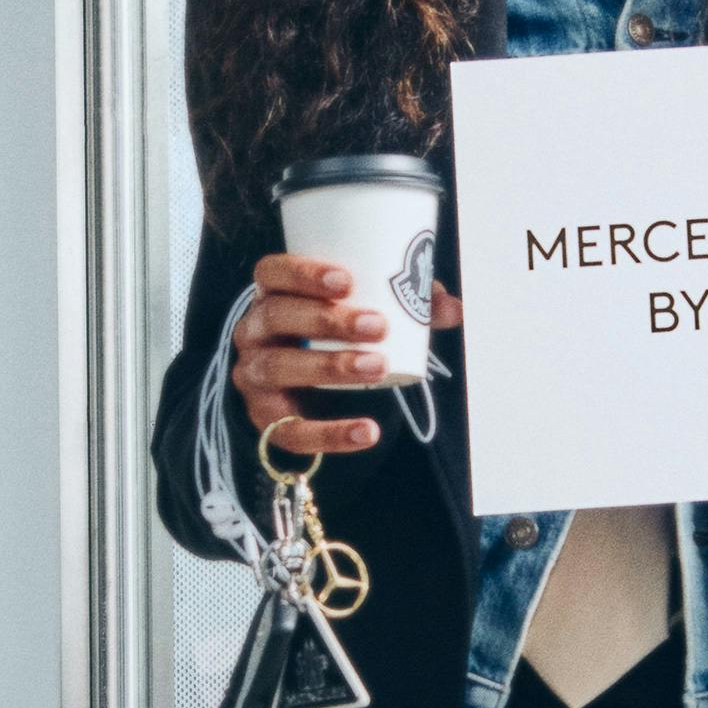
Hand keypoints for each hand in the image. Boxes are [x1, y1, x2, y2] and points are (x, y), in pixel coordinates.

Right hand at [233, 253, 463, 457]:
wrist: (304, 390)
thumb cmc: (334, 334)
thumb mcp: (363, 310)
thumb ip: (406, 303)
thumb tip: (454, 308)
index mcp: (272, 294)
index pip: (271, 273)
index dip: (302, 272)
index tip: (347, 280)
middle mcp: (253, 331)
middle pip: (277, 317)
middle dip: (327, 320)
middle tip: (377, 325)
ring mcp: (252, 374)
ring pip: (278, 367)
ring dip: (329, 365)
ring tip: (378, 366)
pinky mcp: (264, 418)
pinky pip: (289, 430)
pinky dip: (330, 434)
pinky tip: (367, 431)